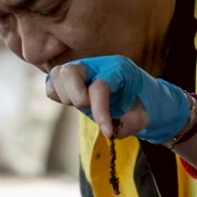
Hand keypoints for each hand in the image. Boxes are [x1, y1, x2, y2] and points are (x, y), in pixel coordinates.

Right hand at [46, 55, 190, 143]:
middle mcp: (96, 64)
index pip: (99, 86)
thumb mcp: (145, 115)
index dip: (100, 112)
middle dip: (77, 98)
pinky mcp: (69, 79)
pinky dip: (58, 96)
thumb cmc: (143, 105)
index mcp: (118, 68)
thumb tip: (114, 131)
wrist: (141, 98)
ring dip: (66, 97)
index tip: (107, 132)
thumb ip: (132, 123)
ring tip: (84, 107)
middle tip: (89, 110)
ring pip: (56, 75)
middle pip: (69, 72)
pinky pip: (51, 84)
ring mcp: (81, 68)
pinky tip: (73, 103)